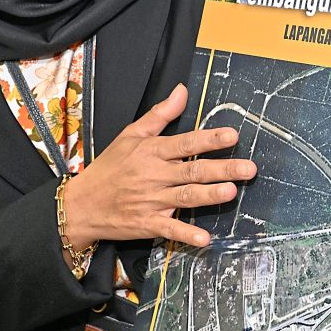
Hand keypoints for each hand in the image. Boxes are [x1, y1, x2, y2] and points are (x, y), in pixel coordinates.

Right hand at [61, 83, 254, 249]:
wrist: (81, 204)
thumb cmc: (109, 167)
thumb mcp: (130, 134)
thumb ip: (160, 114)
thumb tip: (182, 90)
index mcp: (151, 152)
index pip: (185, 143)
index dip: (209, 139)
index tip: (232, 135)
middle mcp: (154, 175)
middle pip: (193, 171)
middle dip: (222, 169)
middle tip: (248, 168)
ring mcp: (151, 201)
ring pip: (185, 197)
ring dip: (209, 196)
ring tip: (232, 192)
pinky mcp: (148, 224)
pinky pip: (170, 230)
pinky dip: (186, 236)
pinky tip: (205, 239)